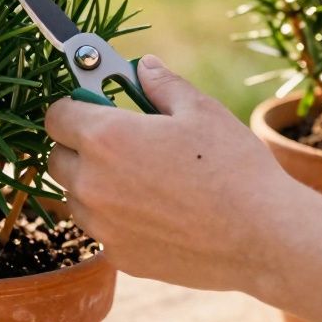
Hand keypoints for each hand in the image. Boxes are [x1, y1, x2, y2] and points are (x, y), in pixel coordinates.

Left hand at [45, 54, 307, 292]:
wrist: (265, 238)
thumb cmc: (234, 168)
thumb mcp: (200, 110)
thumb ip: (161, 83)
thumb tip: (143, 66)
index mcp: (105, 138)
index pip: (56, 115)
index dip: (75, 106)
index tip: (95, 107)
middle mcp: (92, 183)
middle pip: (57, 157)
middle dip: (79, 146)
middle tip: (121, 142)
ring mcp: (103, 225)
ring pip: (75, 197)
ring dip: (94, 184)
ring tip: (143, 177)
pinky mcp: (119, 256)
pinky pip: (101, 229)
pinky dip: (116, 218)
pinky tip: (156, 211)